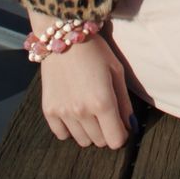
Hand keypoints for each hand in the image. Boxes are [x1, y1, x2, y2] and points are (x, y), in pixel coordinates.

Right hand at [39, 34, 135, 148]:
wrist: (62, 37)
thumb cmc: (95, 50)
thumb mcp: (116, 71)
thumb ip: (124, 102)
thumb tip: (130, 126)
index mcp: (103, 102)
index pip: (116, 140)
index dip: (122, 134)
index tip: (121, 124)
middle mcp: (82, 112)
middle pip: (100, 141)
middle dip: (106, 130)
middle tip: (105, 112)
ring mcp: (63, 112)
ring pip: (82, 140)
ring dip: (89, 131)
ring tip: (89, 110)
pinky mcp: (49, 110)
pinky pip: (62, 135)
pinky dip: (70, 128)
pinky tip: (73, 111)